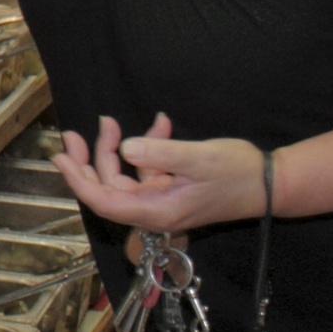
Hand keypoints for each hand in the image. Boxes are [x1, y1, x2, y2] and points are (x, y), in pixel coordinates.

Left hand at [53, 111, 269, 232]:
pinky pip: (148, 169)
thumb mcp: (199, 158)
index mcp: (156, 210)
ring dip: (117, 148)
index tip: (60, 158)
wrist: (272, 184)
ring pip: (125, 176)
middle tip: (73, 135)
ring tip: (111, 121)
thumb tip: (127, 148)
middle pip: (108, 188)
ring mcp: (164, 200)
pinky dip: (148, 147)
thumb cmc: (238, 173)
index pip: (104, 200)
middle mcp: (155, 210)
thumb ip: (160, 153)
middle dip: (89, 161)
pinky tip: (159, 124)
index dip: (78, 180)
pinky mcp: (173, 189)